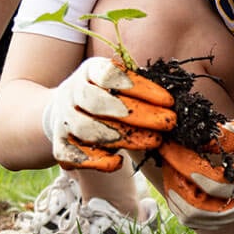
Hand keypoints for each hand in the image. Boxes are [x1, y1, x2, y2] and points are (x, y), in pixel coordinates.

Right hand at [41, 57, 176, 171]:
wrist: (64, 111)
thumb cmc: (107, 94)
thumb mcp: (120, 81)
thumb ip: (141, 84)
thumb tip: (175, 88)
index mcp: (89, 71)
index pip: (109, 75)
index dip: (139, 87)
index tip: (168, 101)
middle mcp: (71, 92)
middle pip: (97, 102)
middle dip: (137, 114)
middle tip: (167, 123)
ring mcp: (62, 119)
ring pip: (86, 128)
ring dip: (123, 137)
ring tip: (154, 141)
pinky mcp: (58, 144)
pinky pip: (70, 155)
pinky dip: (95, 161)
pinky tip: (118, 163)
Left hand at [160, 121, 233, 228]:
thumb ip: (230, 135)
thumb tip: (201, 128)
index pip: (216, 188)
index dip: (194, 173)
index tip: (179, 155)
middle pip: (199, 212)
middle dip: (177, 189)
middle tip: (167, 165)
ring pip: (195, 220)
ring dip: (177, 200)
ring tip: (168, 175)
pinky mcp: (227, 217)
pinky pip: (199, 221)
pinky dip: (184, 207)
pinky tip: (177, 187)